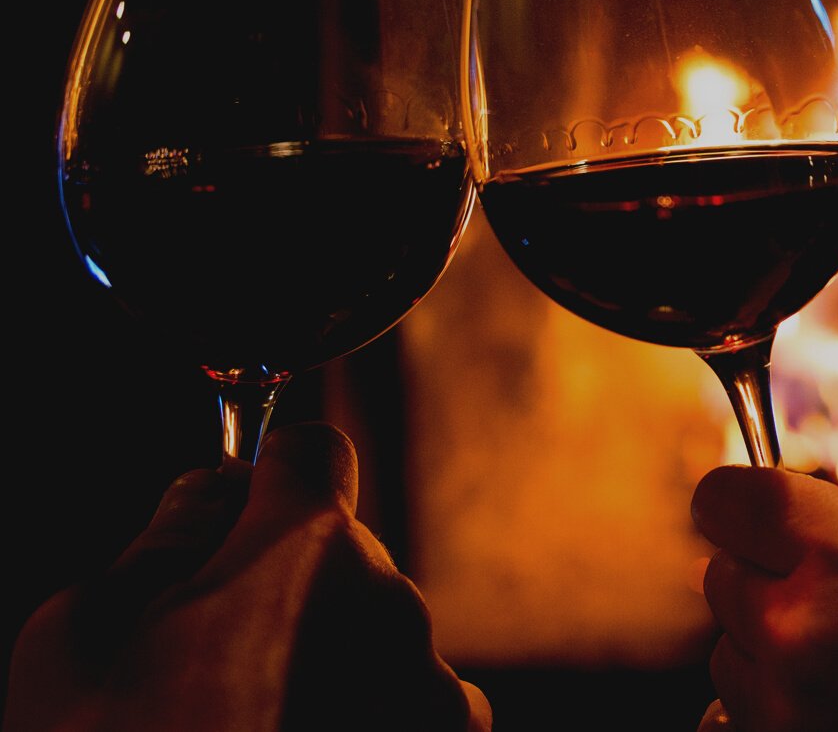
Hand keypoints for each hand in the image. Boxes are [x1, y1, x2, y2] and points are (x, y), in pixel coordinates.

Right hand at [4, 423, 490, 731]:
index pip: (310, 455)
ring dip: (333, 659)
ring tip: (250, 727)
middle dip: (289, 588)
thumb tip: (212, 492)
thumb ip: (163, 540)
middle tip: (207, 665)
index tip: (236, 513)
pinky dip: (370, 718)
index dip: (266, 479)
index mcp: (305, 550)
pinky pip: (416, 703)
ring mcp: (433, 687)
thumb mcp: (81, 640)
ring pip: (380, 634)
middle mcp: (394, 604)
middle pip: (344, 556)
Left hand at [692, 466, 837, 731]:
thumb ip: (832, 534)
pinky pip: (729, 720)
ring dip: (771, 657)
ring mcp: (782, 700)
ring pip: (729, 656)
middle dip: (767, 588)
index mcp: (834, 545)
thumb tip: (753, 530)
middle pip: (722, 579)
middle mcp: (793, 619)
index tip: (766, 529)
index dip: (742, 512)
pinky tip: (835, 711)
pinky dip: (766, 715)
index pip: (719, 499)